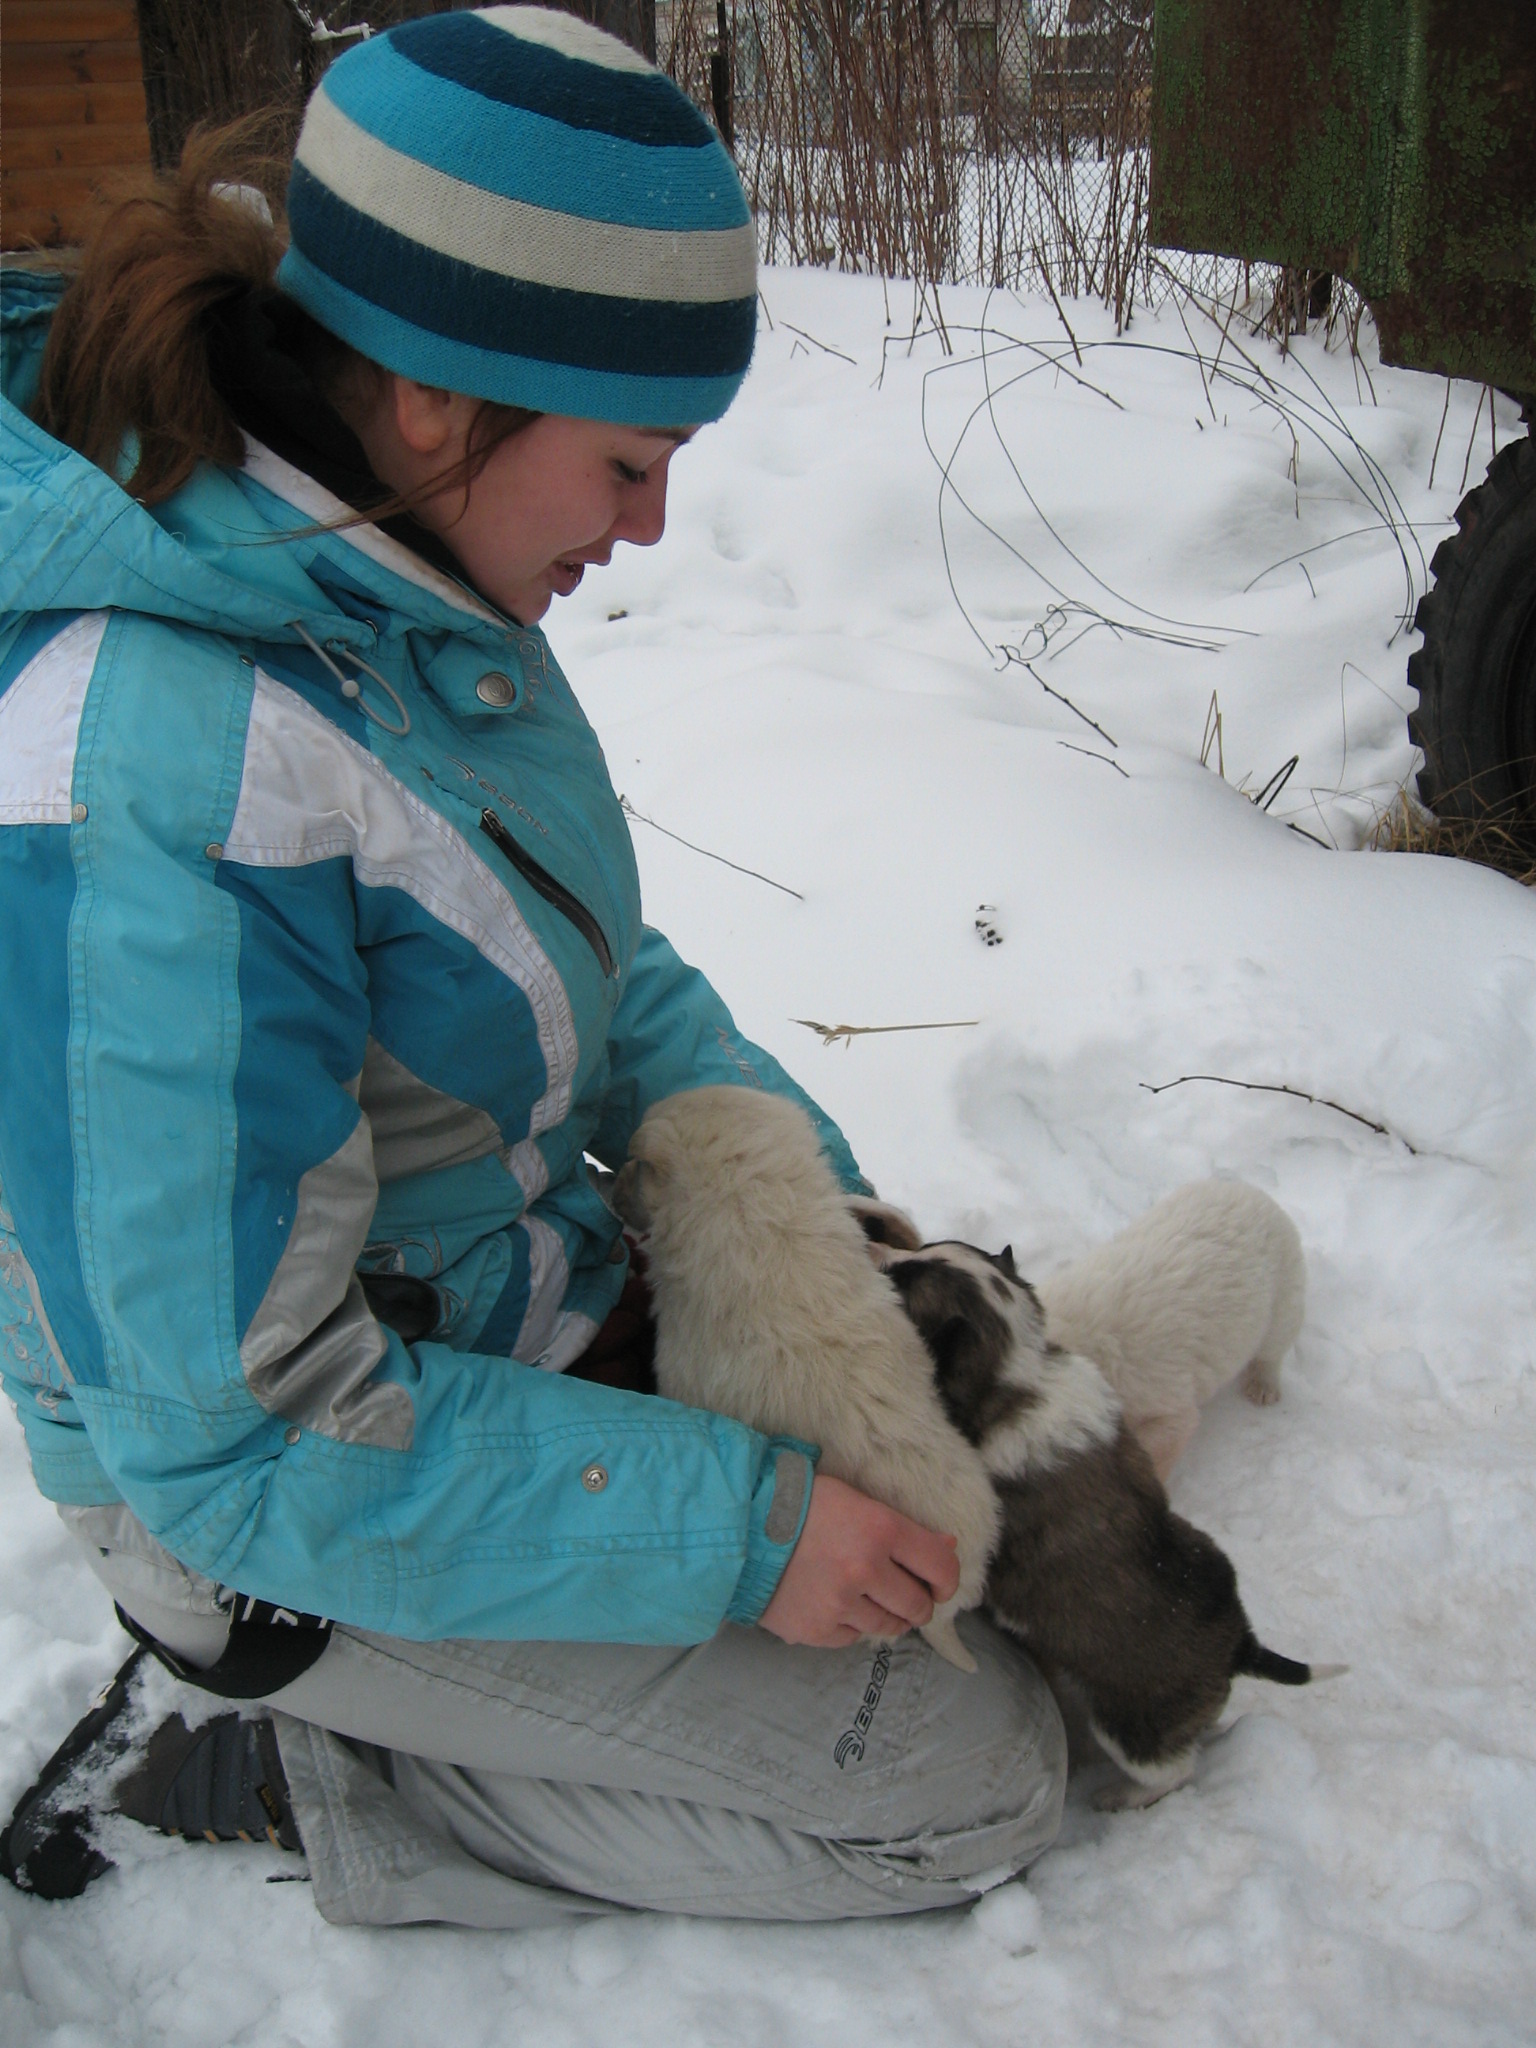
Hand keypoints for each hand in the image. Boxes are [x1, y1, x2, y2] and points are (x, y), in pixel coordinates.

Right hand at [758, 1474, 960, 1648]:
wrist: (739, 1525)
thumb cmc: (800, 1502)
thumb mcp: (855, 1500)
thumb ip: (902, 1528)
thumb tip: (946, 1547)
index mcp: (880, 1529)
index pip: (940, 1567)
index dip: (947, 1579)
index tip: (939, 1583)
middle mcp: (865, 1569)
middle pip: (918, 1605)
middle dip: (918, 1601)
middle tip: (905, 1593)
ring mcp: (840, 1604)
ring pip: (889, 1626)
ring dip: (888, 1616)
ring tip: (870, 1599)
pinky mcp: (816, 1629)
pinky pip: (852, 1637)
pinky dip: (851, 1625)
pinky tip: (836, 1604)